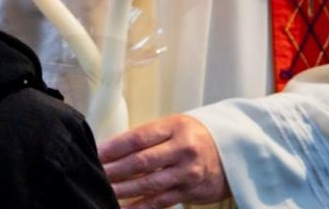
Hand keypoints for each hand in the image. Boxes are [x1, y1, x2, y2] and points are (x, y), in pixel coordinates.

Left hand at [99, 114, 229, 208]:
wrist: (232, 152)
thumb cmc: (194, 137)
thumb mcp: (175, 126)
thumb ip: (148, 136)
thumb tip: (112, 149)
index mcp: (175, 127)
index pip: (139, 137)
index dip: (115, 147)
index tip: (97, 153)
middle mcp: (182, 149)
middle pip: (141, 161)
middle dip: (115, 170)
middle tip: (96, 174)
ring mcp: (187, 172)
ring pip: (149, 184)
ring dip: (123, 189)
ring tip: (105, 190)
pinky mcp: (189, 192)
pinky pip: (160, 202)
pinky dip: (140, 206)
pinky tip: (124, 207)